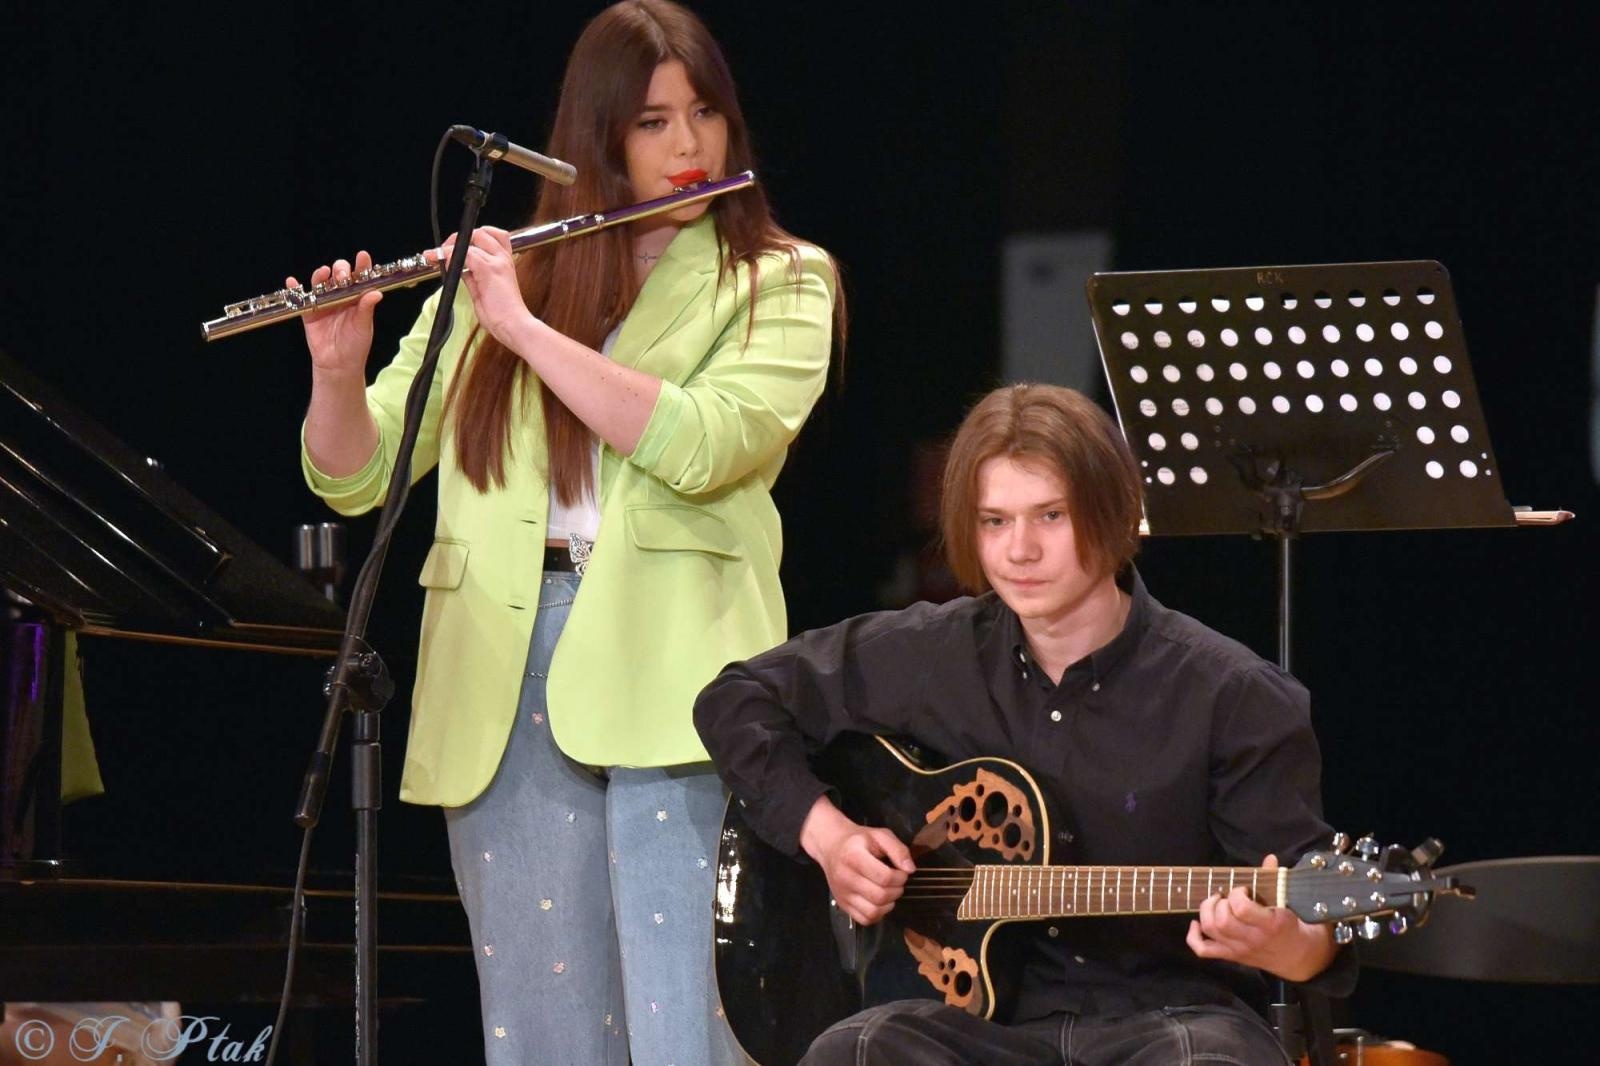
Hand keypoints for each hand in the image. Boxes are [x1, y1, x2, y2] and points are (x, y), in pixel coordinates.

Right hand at [290, 251, 381, 377]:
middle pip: (339, 275)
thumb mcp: (363, 326)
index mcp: (357, 298)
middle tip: (342, 276)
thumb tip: (376, 292)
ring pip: (320, 283)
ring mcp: (324, 302)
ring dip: (320, 275)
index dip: (361, 265)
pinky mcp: (309, 312)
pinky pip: (300, 298)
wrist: (338, 364)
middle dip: (340, 270)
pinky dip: (294, 289)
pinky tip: (292, 282)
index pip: (360, 277)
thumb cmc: (355, 345)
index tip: (363, 256)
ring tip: (323, 273)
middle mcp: (340, 296)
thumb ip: (366, 309)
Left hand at [437, 226, 535, 347]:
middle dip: (458, 238)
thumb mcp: (482, 291)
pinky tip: (444, 263)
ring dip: (451, 246)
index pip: (490, 237)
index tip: (452, 249)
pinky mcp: (489, 270)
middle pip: (481, 232)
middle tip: (443, 250)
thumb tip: (458, 268)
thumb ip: (472, 277)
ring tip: (438, 256)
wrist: (514, 325)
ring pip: (472, 239)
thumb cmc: (503, 314)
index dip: (470, 239)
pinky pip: (466, 253)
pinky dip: (451, 255)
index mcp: (504, 263)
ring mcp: (497, 262)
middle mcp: (503, 259)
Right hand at [798, 796, 916, 925]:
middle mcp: (845, 877)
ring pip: (873, 912)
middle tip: (897, 882)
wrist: (832, 846)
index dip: (900, 877)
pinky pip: (865, 919)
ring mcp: (842, 893)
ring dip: (888, 904)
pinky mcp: (842, 904)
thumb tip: (910, 869)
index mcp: (853, 856)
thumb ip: (898, 849)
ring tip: (889, 892)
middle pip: (880, 896)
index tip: (901, 872)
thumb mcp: (880, 835)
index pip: (884, 877)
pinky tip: (879, 901)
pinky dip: (877, 914)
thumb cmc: (858, 840)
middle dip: (897, 891)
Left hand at [1185, 854, 1338, 981]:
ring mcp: (1240, 950)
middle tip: (1227, 897)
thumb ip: (1275, 879)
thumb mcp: (1288, 902)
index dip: (1237, 894)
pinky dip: (1193, 937)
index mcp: (1270, 924)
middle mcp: (1252, 939)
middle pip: (1221, 921)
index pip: (1242, 909)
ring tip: (1216, 903)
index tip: (1243, 889)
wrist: (1298, 956)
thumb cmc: (1291, 924)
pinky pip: (1204, 950)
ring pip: (1211, 931)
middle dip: (1219, 902)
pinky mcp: (1231, 956)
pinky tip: (1197, 924)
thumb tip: (1269, 858)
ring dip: (1207, 911)